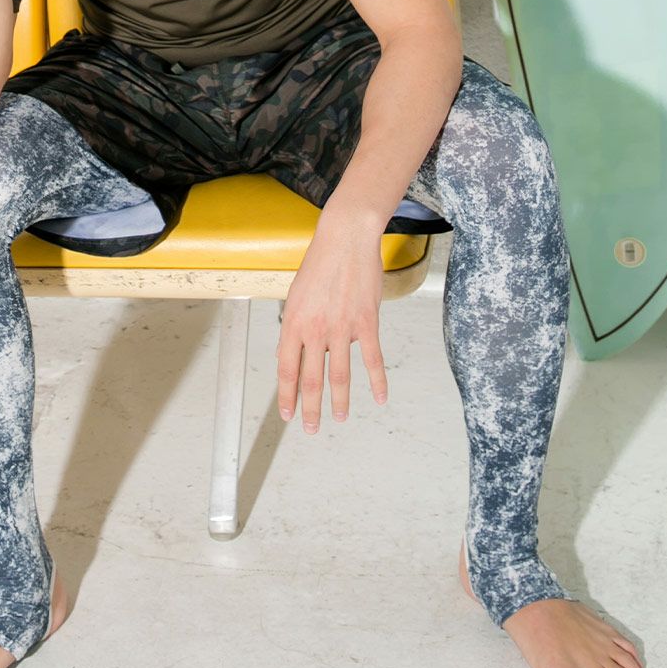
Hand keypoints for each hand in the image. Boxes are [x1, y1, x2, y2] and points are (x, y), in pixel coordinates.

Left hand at [275, 223, 387, 433]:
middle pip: (311, 379)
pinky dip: (377, 382)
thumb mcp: (296, 295)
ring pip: (340, 375)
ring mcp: (342, 328)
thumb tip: (292, 353)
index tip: (288, 413)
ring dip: (338, 402)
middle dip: (309, 408)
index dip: (286, 395)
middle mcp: (315, 329)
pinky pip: (372, 359)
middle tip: (310, 428)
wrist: (345, 238)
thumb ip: (295, 326)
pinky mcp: (366, 323)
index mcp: (293, 322)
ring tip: (338, 418)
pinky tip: (380, 398)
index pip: (286, 369)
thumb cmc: (319, 264)